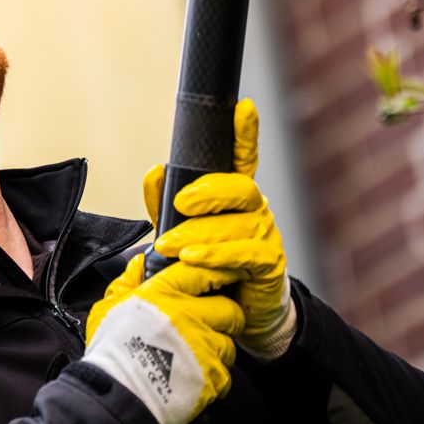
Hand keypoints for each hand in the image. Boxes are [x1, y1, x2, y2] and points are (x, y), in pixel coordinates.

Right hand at [83, 254, 243, 423]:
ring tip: (198, 359)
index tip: (223, 278)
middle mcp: (189, 316)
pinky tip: (194, 381)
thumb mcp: (107, 309)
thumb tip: (139, 264)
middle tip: (213, 326)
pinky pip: (225, 375)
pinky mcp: (211, 377)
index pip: (204, 272)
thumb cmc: (108, 354)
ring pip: (229, 344)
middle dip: (226, 318)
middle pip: (230, 309)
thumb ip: (126, 283)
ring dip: (218, 351)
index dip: (218, 273)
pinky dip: (213, 379)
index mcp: (165, 295)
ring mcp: (203, 347)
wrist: (115, 398)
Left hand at [143, 99, 295, 359]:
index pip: (242, 159)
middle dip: (208, 192)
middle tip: (179, 205)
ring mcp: (265, 237)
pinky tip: (194, 260)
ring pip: (237, 224)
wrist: (237, 316)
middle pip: (240, 187)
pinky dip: (217, 256)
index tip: (244, 108)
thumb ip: (165, 203)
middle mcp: (254, 211)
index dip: (244, 133)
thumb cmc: (208, 268)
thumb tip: (154, 172)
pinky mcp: (269, 266)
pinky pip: (245, 254)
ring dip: (200, 234)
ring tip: (171, 247)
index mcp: (234, 198)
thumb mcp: (181, 232)